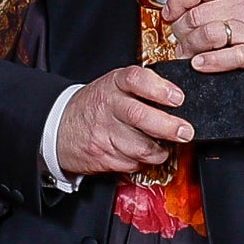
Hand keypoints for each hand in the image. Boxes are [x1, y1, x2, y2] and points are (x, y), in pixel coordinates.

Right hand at [52, 65, 192, 179]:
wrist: (59, 127)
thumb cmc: (95, 106)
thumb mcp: (113, 86)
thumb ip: (142, 89)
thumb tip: (178, 101)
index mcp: (113, 84)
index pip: (136, 80)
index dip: (159, 89)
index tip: (177, 98)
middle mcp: (108, 107)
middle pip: (140, 116)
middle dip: (168, 127)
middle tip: (185, 132)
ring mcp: (104, 133)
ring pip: (141, 147)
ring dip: (159, 150)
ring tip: (164, 147)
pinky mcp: (102, 156)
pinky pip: (132, 163)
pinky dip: (142, 161)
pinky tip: (141, 154)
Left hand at [164, 0, 243, 93]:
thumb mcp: (230, 5)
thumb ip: (204, 1)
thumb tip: (172, 10)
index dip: (177, 0)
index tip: (170, 13)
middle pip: (197, 13)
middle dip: (182, 32)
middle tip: (184, 41)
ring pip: (207, 33)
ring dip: (192, 48)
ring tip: (191, 54)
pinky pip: (229, 55)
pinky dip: (210, 61)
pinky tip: (200, 63)